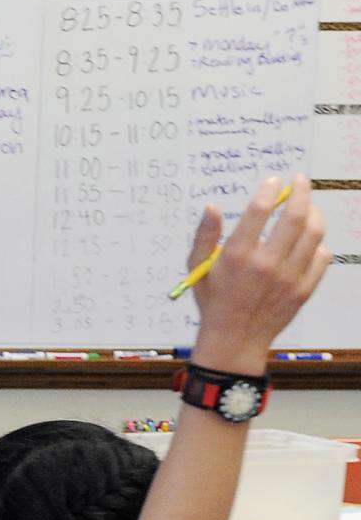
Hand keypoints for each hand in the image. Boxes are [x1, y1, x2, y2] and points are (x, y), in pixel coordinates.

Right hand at [189, 174, 331, 374]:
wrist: (235, 338)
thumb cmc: (213, 300)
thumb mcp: (197, 268)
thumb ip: (204, 236)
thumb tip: (212, 207)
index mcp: (237, 256)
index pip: (260, 210)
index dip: (269, 190)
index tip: (273, 181)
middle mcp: (266, 264)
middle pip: (295, 216)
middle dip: (301, 191)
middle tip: (300, 181)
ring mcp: (289, 277)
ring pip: (314, 233)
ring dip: (314, 213)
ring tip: (308, 207)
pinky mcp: (304, 289)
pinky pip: (322, 257)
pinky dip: (318, 244)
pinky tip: (309, 240)